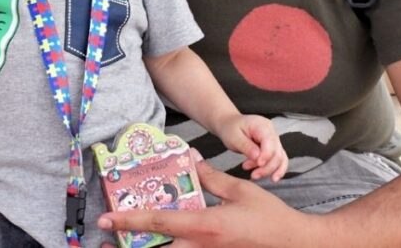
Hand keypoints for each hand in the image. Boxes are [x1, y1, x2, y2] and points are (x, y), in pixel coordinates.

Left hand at [98, 152, 312, 247]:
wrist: (295, 244)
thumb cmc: (269, 217)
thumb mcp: (239, 190)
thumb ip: (211, 177)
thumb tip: (191, 160)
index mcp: (204, 226)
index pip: (158, 222)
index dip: (129, 220)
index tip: (105, 220)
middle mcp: (201, 247)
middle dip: (128, 247)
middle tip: (107, 240)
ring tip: (127, 243)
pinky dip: (170, 246)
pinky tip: (162, 240)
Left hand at [217, 114, 287, 181]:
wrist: (229, 124)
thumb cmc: (231, 129)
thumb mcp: (233, 136)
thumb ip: (246, 146)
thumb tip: (257, 157)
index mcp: (262, 125)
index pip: (270, 141)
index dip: (266, 155)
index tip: (257, 164)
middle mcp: (271, 131)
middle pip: (276, 152)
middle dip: (267, 166)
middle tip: (253, 175)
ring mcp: (274, 139)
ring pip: (280, 157)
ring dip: (270, 170)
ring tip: (256, 176)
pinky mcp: (274, 147)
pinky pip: (280, 159)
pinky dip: (278, 169)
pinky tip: (273, 178)